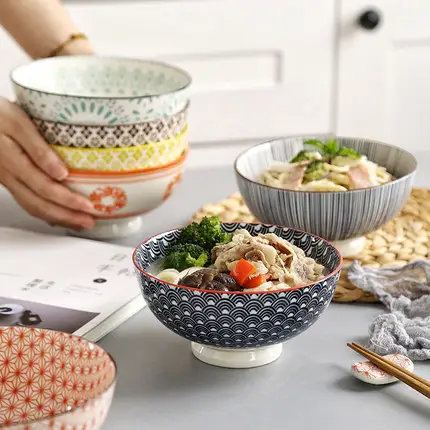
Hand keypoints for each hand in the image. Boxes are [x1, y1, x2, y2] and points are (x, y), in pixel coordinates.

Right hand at [0, 98, 94, 229]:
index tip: (89, 206)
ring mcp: (7, 179)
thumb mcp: (17, 122)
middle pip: (39, 203)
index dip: (67, 200)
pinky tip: (59, 215)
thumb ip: (38, 148)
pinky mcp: (8, 179)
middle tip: (90, 222)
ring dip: (58, 217)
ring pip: (32, 206)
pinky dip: (46, 212)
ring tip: (80, 222)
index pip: (44, 187)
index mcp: (12, 161)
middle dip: (66, 216)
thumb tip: (61, 172)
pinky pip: (27, 201)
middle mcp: (8, 175)